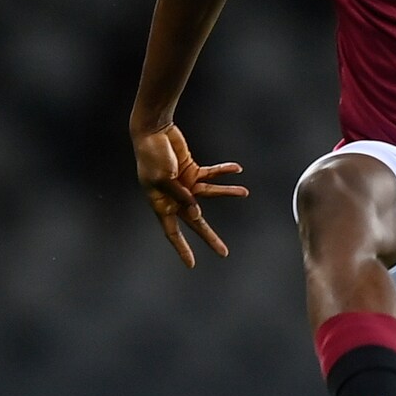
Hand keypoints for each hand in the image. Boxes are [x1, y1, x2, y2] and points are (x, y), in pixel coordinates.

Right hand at [132, 123, 247, 267]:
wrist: (153, 131)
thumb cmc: (152, 155)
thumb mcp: (164, 178)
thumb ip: (181, 195)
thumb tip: (196, 212)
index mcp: (160, 203)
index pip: (172, 232)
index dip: (182, 248)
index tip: (192, 264)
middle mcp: (174, 198)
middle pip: (195, 221)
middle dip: (209, 237)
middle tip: (224, 252)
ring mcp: (184, 185)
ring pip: (209, 194)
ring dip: (227, 192)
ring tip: (244, 193)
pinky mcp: (192, 170)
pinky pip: (211, 174)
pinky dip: (223, 171)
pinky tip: (237, 169)